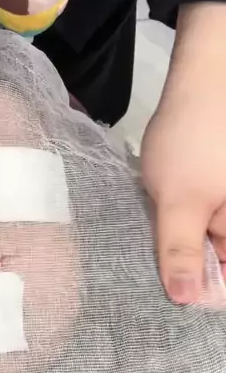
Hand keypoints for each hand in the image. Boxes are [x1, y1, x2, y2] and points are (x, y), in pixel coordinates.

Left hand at [142, 3, 225, 303]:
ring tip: (156, 242)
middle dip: (191, 267)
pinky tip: (166, 217)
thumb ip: (181, 252)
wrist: (206, 73)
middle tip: (153, 270)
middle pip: (220, 258)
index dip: (203, 291)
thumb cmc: (195, 139)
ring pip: (212, 239)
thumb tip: (186, 300)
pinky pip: (208, 217)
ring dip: (186, 244)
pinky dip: (188, 221)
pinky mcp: (223, 188)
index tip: (169, 296)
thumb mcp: (180, 201)